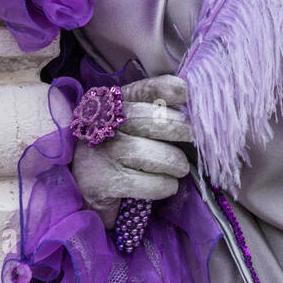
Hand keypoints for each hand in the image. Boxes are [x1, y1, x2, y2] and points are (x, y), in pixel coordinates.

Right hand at [71, 75, 192, 228]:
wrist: (85, 193)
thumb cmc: (120, 153)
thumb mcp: (134, 126)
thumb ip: (158, 111)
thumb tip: (197, 105)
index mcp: (113, 104)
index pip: (145, 89)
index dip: (169, 89)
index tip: (188, 94)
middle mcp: (102, 125)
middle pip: (152, 120)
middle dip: (180, 130)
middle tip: (193, 139)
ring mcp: (99, 155)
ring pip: (150, 154)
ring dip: (175, 162)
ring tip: (179, 168)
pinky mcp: (101, 184)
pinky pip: (148, 183)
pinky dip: (164, 186)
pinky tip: (166, 185)